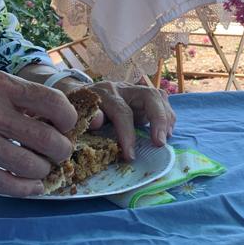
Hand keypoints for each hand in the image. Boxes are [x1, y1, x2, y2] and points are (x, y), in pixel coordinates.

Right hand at [0, 67, 77, 196]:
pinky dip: (25, 188)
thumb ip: (17, 94)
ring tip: (45, 167)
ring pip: (29, 165)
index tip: (68, 124)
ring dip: (45, 170)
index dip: (69, 118)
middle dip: (63, 149)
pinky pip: (3, 183)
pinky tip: (33, 186)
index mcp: (1, 86)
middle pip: (47, 139)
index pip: (53, 103)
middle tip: (61, 150)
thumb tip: (50, 111)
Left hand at [58, 80, 175, 160]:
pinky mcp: (143, 97)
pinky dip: (167, 116)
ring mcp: (136, 90)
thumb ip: (86, 117)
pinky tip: (166, 132)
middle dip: (158, 119)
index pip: (122, 111)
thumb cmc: (78, 108)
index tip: (130, 156)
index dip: (127, 134)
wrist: (79, 92)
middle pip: (149, 96)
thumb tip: (98, 121)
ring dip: (166, 118)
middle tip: (160, 143)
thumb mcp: (76, 113)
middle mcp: (123, 88)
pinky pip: (161, 101)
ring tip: (165, 138)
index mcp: (105, 93)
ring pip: (158, 96)